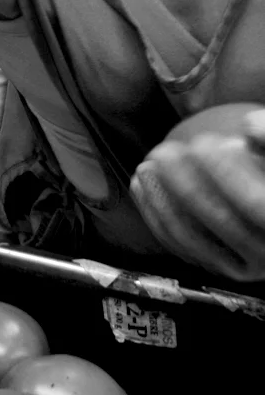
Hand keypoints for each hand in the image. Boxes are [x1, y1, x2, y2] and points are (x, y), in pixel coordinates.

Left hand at [132, 111, 264, 281]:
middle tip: (164, 151)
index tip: (201, 143)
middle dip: (186, 184)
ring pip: (193, 236)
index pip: (255, 204)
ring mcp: (243, 267)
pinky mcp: (218, 268)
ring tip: (147, 165)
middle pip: (221, 221)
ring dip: (162, 200)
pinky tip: (141, 187)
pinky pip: (179, 246)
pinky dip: (155, 217)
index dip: (226, 173)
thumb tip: (248, 126)